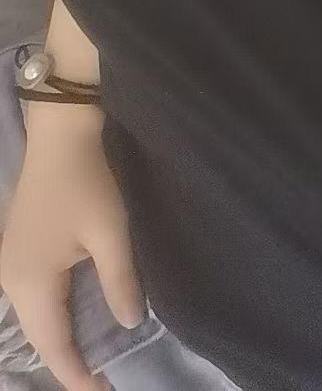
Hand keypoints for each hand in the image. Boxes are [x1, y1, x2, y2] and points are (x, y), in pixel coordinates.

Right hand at [1, 109, 144, 390]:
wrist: (60, 135)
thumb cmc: (87, 182)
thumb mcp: (111, 232)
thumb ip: (121, 281)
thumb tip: (131, 324)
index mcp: (31, 283)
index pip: (54, 346)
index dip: (78, 375)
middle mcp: (11, 282)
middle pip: (40, 336)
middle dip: (70, 362)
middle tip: (103, 380)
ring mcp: (10, 266)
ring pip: (36, 318)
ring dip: (62, 338)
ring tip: (93, 358)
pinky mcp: (18, 251)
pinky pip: (35, 298)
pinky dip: (56, 314)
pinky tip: (77, 317)